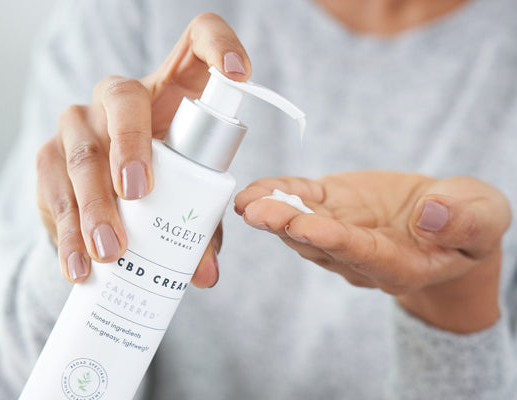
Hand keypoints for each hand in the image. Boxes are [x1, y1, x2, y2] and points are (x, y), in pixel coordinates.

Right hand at [35, 13, 250, 285]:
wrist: (106, 201)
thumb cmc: (163, 185)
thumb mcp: (189, 198)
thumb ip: (201, 228)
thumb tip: (205, 276)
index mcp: (170, 90)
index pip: (196, 41)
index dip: (218, 44)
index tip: (239, 72)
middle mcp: (118, 97)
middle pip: (122, 102)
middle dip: (129, 147)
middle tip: (139, 194)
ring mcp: (78, 124)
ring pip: (79, 152)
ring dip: (93, 205)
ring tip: (110, 252)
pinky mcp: (47, 158)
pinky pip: (50, 190)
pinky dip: (66, 232)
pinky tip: (77, 265)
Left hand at [234, 172, 511, 332]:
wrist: (442, 225)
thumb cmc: (466, 226)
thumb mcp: (484, 219)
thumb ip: (466, 220)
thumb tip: (431, 215)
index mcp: (400, 264)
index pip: (363, 254)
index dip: (334, 240)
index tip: (307, 226)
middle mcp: (359, 255)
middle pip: (319, 243)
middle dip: (287, 226)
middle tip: (260, 214)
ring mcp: (339, 230)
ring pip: (299, 225)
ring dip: (272, 212)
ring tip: (248, 200)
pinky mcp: (328, 205)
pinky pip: (297, 200)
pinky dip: (275, 194)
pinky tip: (253, 192)